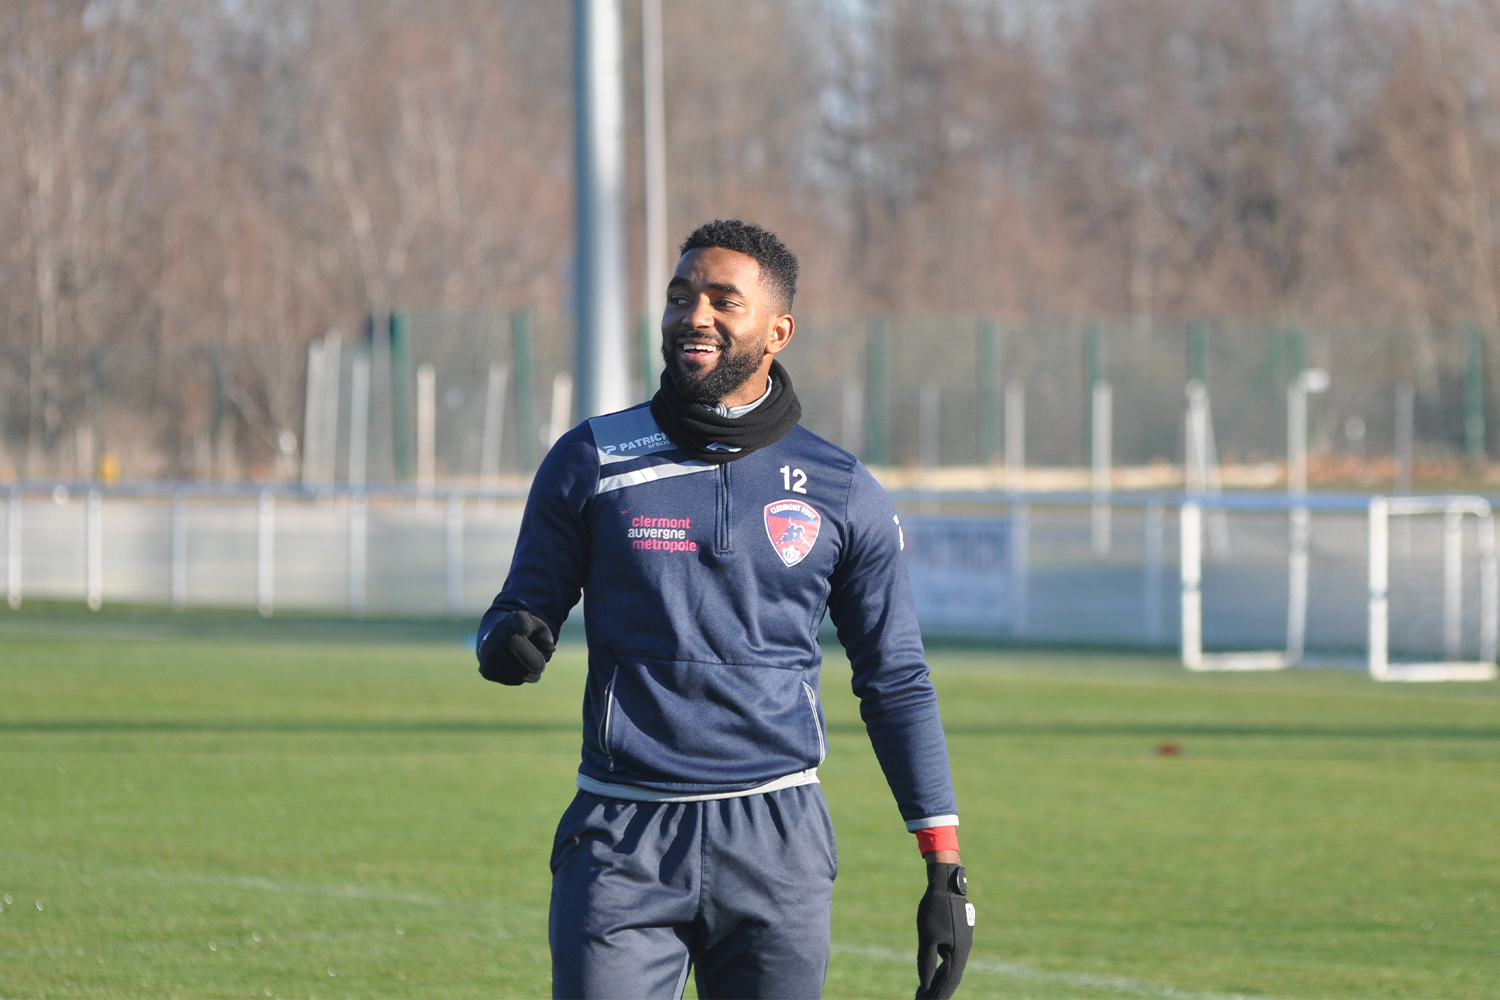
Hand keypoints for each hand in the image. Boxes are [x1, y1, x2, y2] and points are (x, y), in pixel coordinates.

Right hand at [477, 611, 555, 684]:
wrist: (497, 642)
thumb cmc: (524, 635)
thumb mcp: (537, 629)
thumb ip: (545, 636)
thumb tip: (550, 649)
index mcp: (513, 620)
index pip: (517, 620)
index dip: (521, 624)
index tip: (525, 629)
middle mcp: (497, 634)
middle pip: (514, 646)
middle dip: (532, 660)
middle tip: (541, 667)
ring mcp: (489, 652)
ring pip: (513, 668)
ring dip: (528, 672)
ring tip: (531, 667)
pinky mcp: (487, 670)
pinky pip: (509, 679)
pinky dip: (518, 678)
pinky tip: (517, 671)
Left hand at [915, 862, 972, 998]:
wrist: (945, 883)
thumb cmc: (935, 908)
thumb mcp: (927, 937)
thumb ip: (925, 961)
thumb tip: (924, 984)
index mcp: (959, 952)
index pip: (950, 982)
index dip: (938, 995)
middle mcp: (964, 949)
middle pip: (950, 977)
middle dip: (936, 991)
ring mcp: (961, 942)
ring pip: (949, 968)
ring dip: (937, 981)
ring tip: (922, 993)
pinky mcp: (957, 935)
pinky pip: (948, 958)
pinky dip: (939, 968)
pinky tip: (931, 974)